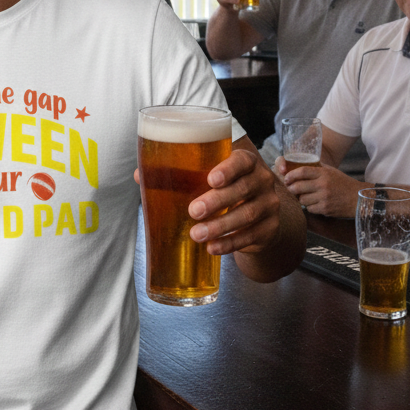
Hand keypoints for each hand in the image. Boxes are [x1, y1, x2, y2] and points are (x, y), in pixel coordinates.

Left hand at [135, 150, 281, 255]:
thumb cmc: (224, 188)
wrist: (258, 213)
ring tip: (196, 234)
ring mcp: (269, 205)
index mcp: (246, 161)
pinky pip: (251, 236)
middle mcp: (262, 180)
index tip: (211, 179)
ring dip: (220, 226)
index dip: (228, 169)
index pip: (242, 161)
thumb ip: (177, 173)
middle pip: (243, 189)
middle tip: (193, 211)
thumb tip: (138, 175)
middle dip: (217, 201)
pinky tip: (212, 248)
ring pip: (247, 215)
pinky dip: (230, 243)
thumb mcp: (207, 176)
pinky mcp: (270, 229)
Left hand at [275, 157, 361, 217]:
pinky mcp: (325, 209)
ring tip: (305, 196)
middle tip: (290, 189)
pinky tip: (315, 204)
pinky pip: (310, 208)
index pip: (302, 171)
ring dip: (301, 198)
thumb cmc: (343, 183)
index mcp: (324, 173)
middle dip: (291, 188)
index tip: (286, 178)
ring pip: (302, 199)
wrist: (359, 198)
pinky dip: (310, 207)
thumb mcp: (331, 171)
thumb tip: (299, 165)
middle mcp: (323, 185)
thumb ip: (317, 168)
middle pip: (298, 186)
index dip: (291, 175)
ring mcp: (324, 198)